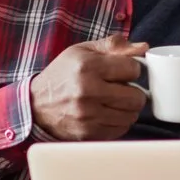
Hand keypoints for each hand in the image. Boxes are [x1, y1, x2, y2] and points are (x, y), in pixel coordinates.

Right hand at [29, 34, 147, 141]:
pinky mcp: (88, 133)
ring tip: (113, 101)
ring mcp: (88, 116)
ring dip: (127, 108)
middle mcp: (88, 92)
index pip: (132, 69)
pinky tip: (107, 113)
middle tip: (121, 88)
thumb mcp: (82, 51)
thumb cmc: (62, 75)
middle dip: (133, 91)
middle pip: (136, 96)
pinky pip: (121, 129)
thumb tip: (143, 47)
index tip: (121, 71)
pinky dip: (118, 122)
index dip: (130, 69)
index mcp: (88, 67)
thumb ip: (113, 46)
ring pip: (131, 115)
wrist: (36, 104)